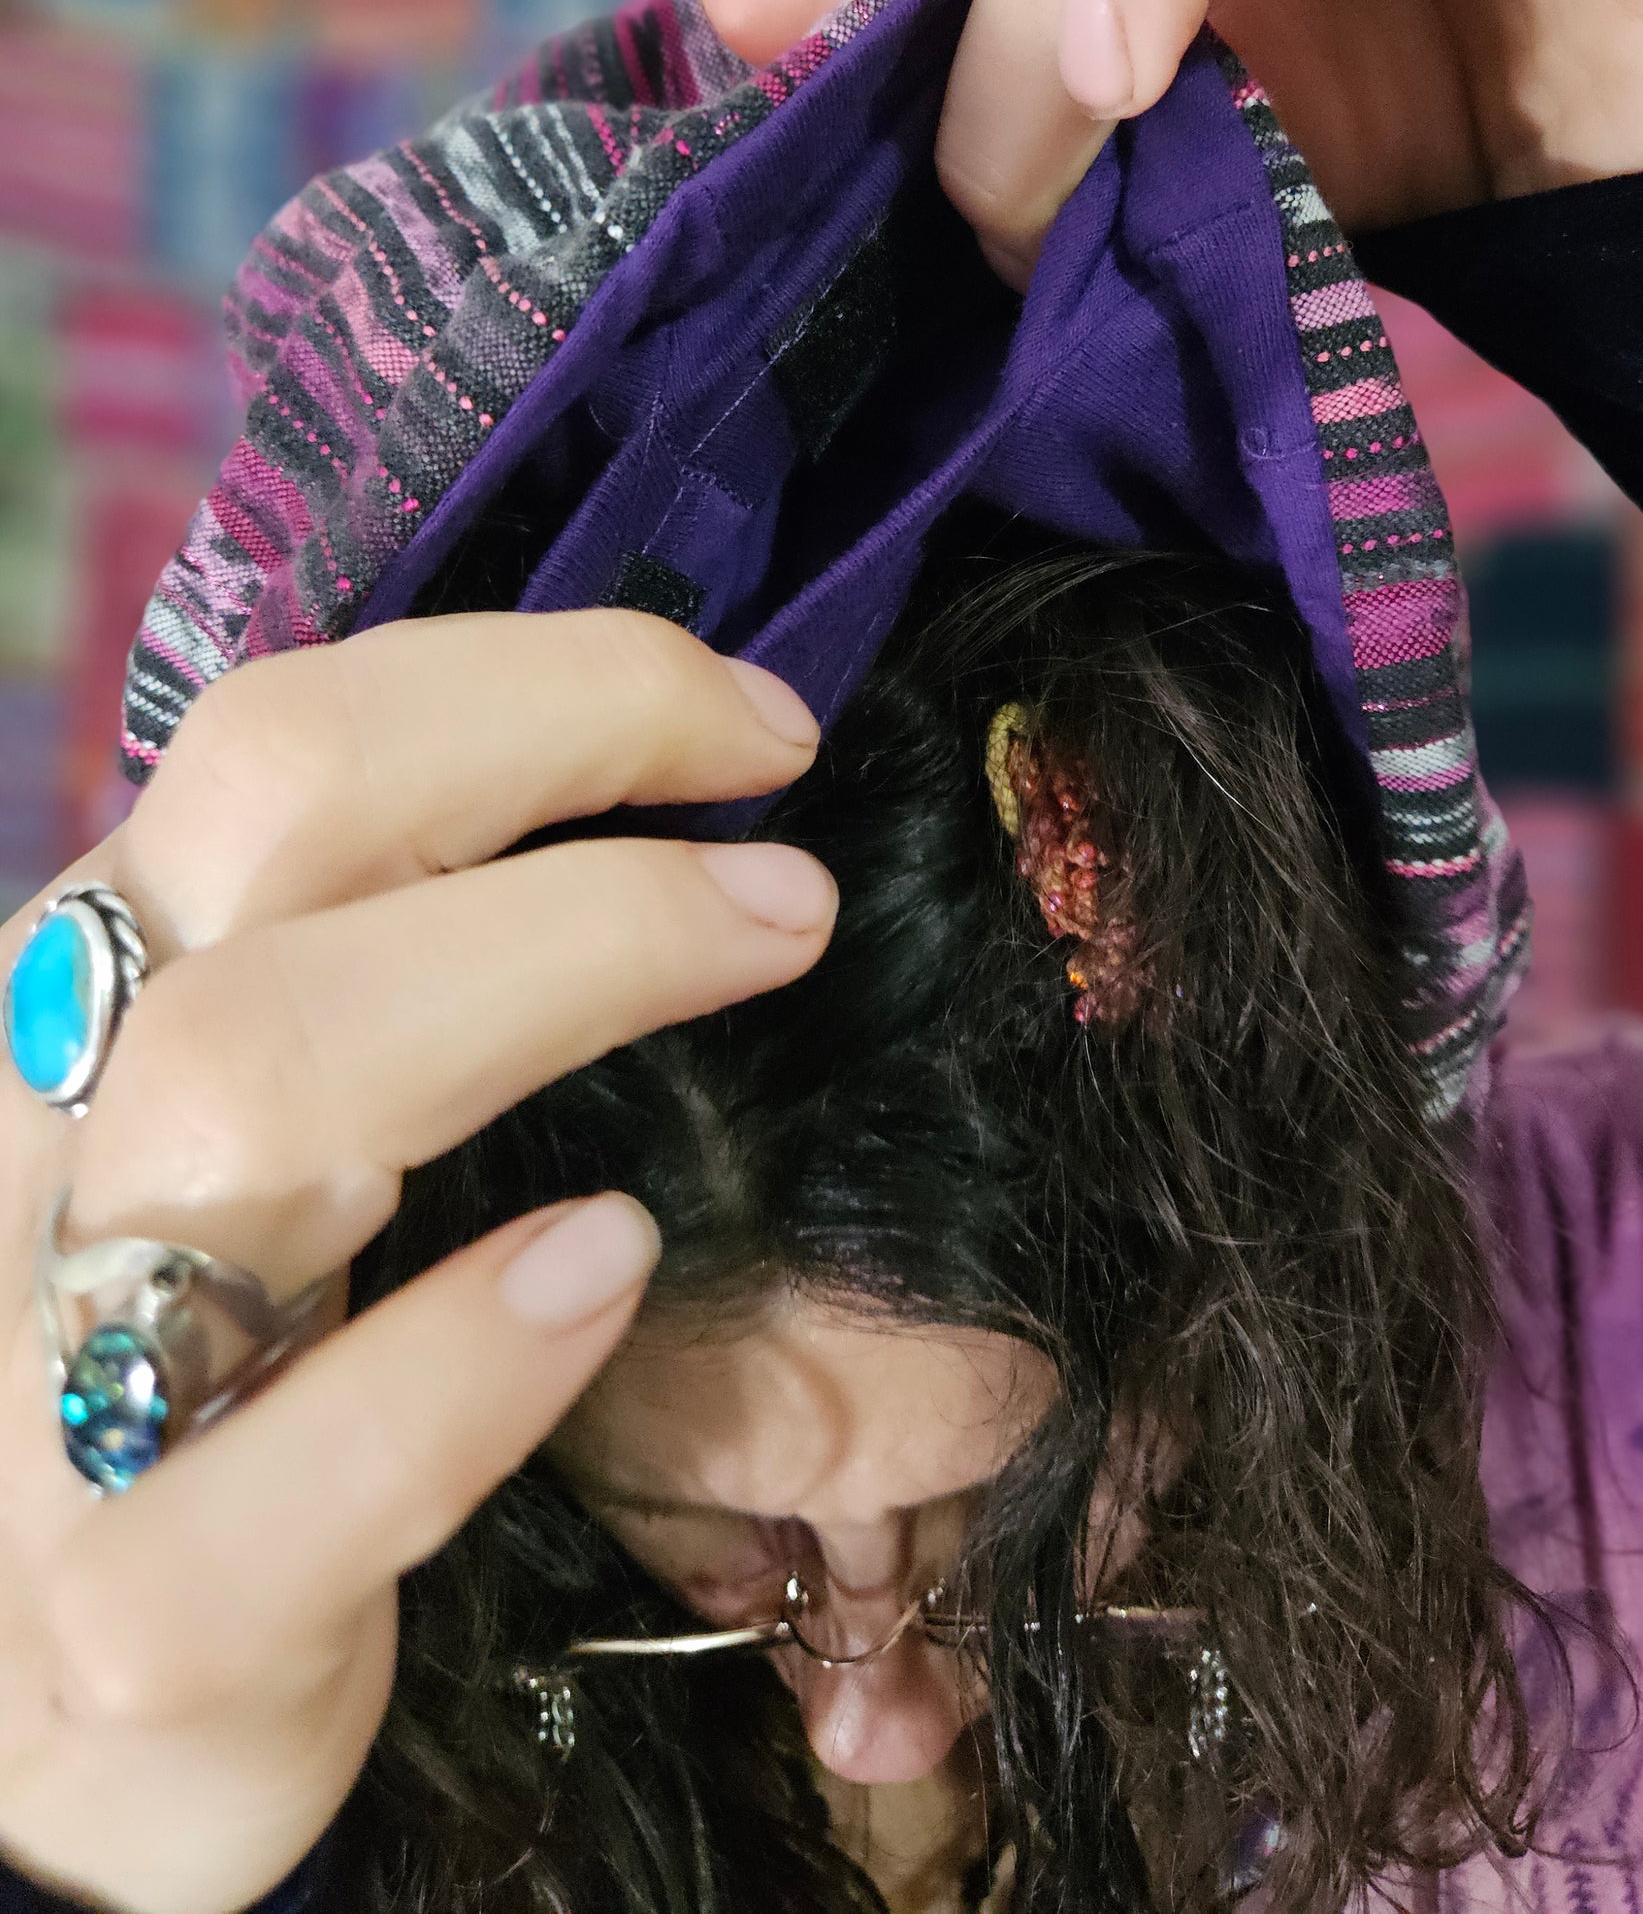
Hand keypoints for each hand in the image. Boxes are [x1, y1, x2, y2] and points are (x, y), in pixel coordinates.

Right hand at [0, 615, 833, 1913]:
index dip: (535, 684)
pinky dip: (450, 1361)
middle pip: (266, 833)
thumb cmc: (211, 1375)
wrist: (74, 1733)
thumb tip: (656, 781)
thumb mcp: (253, 1138)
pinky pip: (261, 1483)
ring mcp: (45, 1379)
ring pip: (249, 1082)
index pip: (276, 744)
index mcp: (87, 1001)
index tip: (755, 722)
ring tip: (768, 948)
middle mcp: (37, 1136)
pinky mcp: (120, 1631)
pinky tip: (605, 1270)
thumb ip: (370, 969)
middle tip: (790, 841)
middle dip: (556, 759)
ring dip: (549, 970)